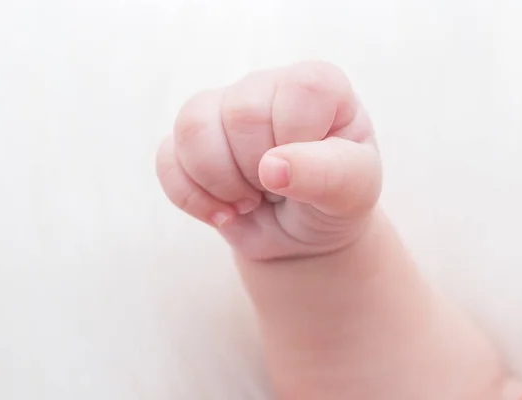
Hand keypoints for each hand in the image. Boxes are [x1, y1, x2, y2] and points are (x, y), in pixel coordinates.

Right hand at [156, 62, 381, 260]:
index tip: (307, 175)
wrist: (303, 233)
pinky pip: (167, 158)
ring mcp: (223, 110)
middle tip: (275, 193)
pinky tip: (222, 212)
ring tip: (247, 202)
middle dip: (256, 172)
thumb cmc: (334, 201)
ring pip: (191, 129)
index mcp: (316, 86)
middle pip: (239, 114)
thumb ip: (327, 175)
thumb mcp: (354, 192)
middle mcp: (265, 87)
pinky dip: (192, 197)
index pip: (298, 90)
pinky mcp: (190, 142)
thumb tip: (272, 167)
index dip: (296, 143)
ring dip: (219, 184)